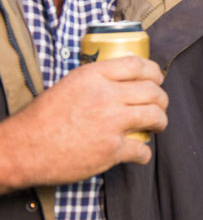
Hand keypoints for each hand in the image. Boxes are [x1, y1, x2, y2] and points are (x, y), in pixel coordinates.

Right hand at [0, 57, 166, 193]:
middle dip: (162, 99)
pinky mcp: (111, 149)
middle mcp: (107, 96)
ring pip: (155, 116)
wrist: (23, 149)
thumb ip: (97, 81)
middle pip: (153, 92)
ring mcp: (112, 123)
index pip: (138, 65)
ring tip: (156, 126)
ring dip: (160, 122)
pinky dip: (144, 153)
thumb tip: (122, 83)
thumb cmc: (42, 119)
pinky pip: (142, 149)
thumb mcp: (69, 85)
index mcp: (94, 76)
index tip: (157, 79)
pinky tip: (140, 154)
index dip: (153, 72)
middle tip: (159, 106)